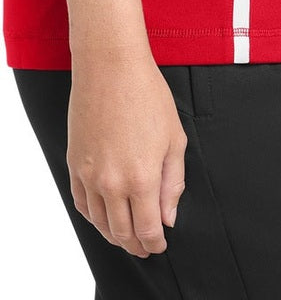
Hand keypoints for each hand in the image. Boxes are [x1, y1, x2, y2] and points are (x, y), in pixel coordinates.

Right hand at [67, 45, 187, 256]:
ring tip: (126, 235)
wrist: (110, 66)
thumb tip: (169, 217)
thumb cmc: (147, 94)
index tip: (161, 245)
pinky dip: (93, 217)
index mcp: (142, 178)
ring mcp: (89, 174)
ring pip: (99, 222)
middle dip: (136, 245)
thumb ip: (173, 182)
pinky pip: (81, 203)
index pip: (148, 230)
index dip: (155, 244)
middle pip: (122, 232)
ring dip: (114, 235)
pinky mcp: (73, 163)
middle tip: (146, 247)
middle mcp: (112, 182)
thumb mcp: (174, 138)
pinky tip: (103, 216)